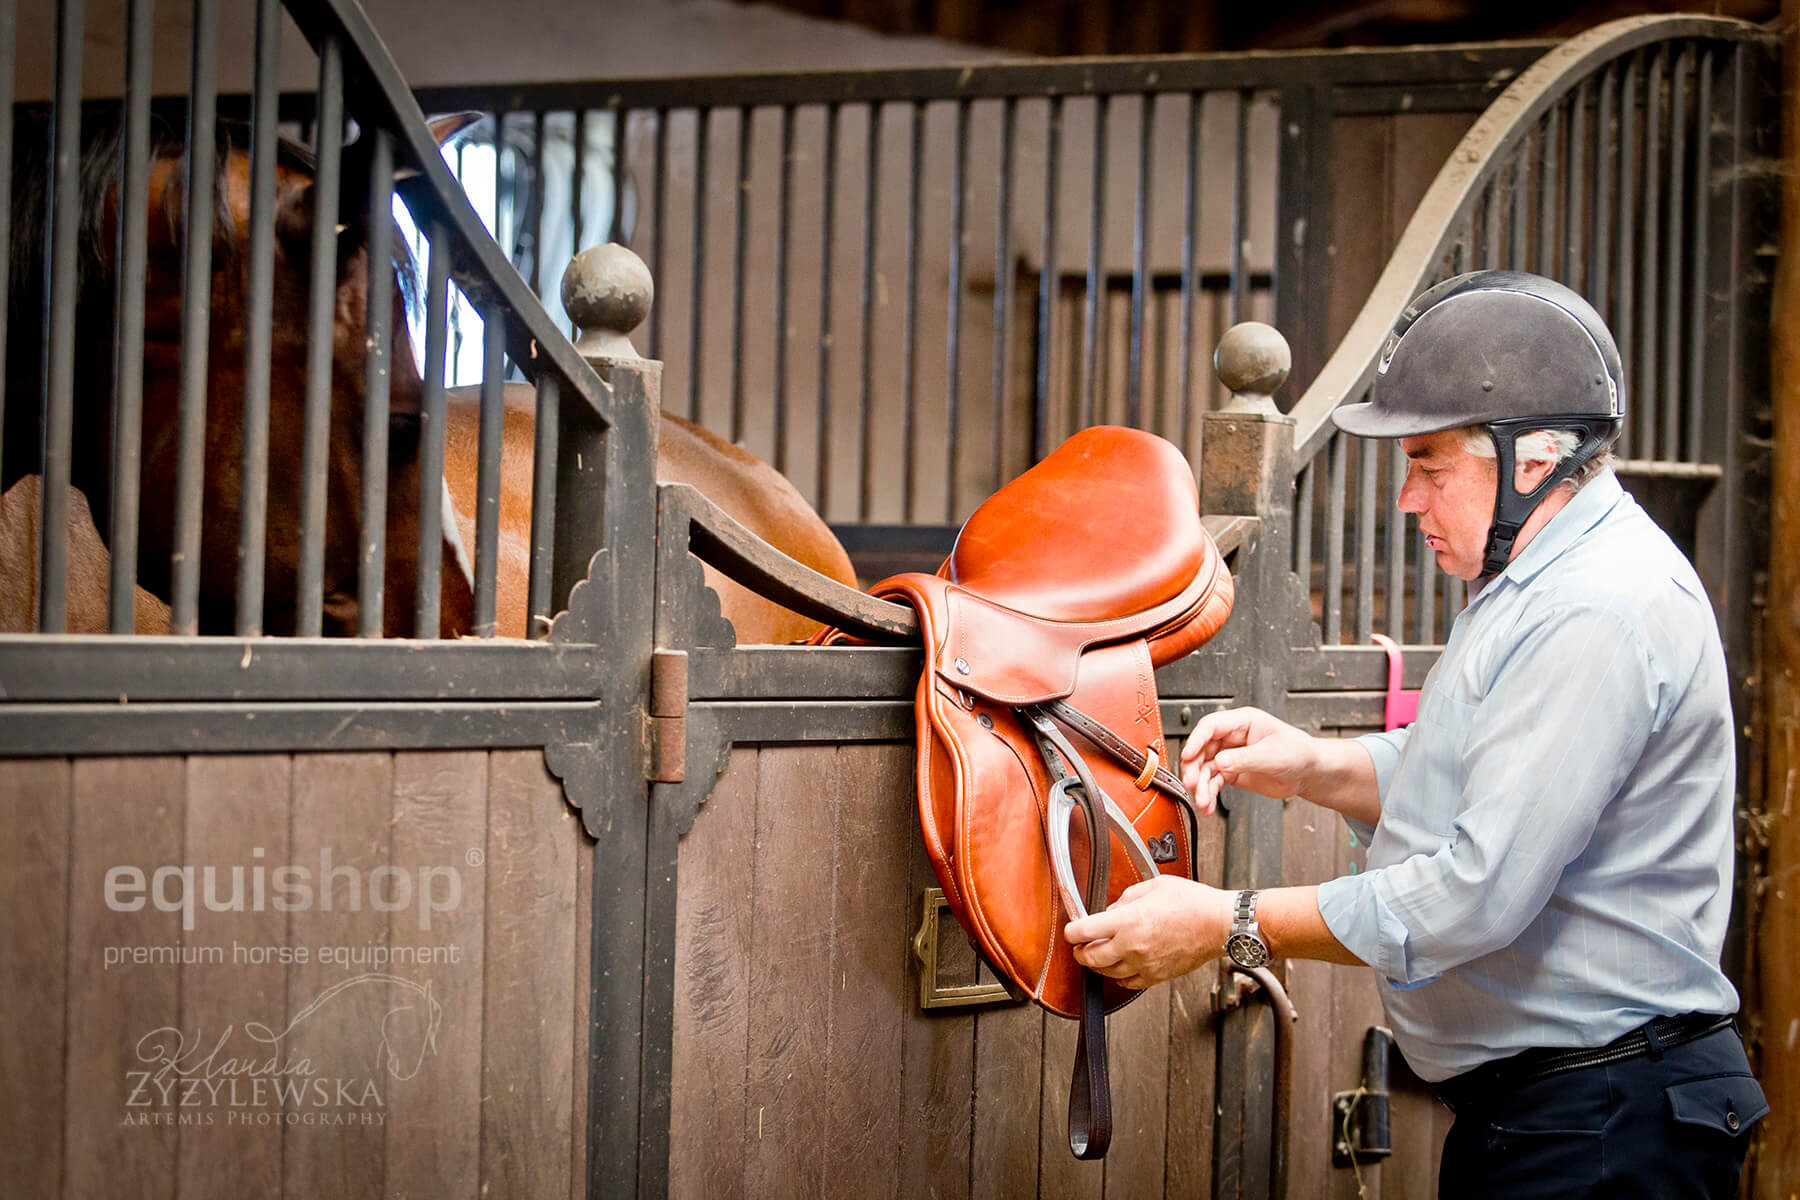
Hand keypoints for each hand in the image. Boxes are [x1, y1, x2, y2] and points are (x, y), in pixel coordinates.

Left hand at [1063, 876, 1233, 989]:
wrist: (1219, 924)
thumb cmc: (1192, 902)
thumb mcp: (1153, 886)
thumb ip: (1126, 897)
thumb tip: (1112, 909)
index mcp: (1128, 920)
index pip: (1084, 930)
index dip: (1071, 931)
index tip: (1070, 931)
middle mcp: (1132, 945)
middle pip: (1091, 957)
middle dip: (1080, 952)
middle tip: (1079, 947)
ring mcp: (1144, 964)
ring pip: (1108, 973)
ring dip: (1098, 965)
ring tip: (1098, 956)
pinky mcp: (1157, 976)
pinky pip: (1129, 983)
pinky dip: (1119, 978)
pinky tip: (1120, 969)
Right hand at [1180, 706, 1318, 810]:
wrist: (1309, 772)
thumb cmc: (1299, 753)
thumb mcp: (1272, 755)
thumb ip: (1245, 759)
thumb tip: (1220, 763)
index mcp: (1242, 722)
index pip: (1211, 726)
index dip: (1196, 740)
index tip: (1188, 755)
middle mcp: (1232, 737)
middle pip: (1202, 749)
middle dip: (1195, 768)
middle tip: (1193, 784)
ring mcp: (1231, 755)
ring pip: (1205, 768)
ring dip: (1201, 786)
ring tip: (1203, 802)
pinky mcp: (1232, 772)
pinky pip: (1214, 782)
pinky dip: (1209, 794)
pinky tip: (1208, 806)